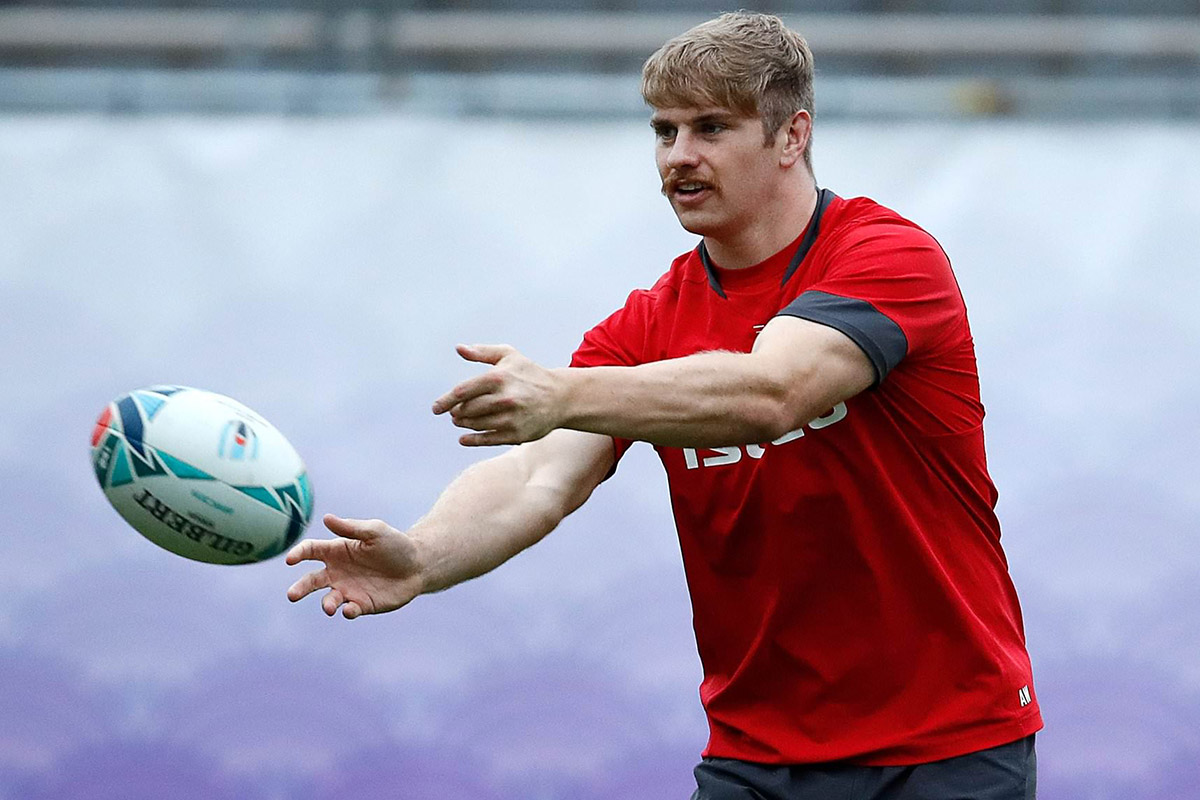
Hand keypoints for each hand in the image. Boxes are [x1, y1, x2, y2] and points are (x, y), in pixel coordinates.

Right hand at [286, 514, 424, 618]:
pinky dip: (347, 612)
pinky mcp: (362, 605)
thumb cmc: (395, 545)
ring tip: (330, 607)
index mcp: (337, 551)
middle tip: (292, 595)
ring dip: (327, 604)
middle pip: (311, 580)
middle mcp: (337, 572)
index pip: (311, 551)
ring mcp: (348, 590)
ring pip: (329, 599)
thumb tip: (326, 518)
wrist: (418, 566)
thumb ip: (351, 527)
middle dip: (300, 588)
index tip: (291, 559)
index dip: (299, 553)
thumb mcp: (375, 531)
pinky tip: (350, 610)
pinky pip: (350, 610)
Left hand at [432, 344, 563, 445]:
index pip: (462, 392)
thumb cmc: (530, 374)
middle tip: (454, 413)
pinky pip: (488, 440)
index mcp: (498, 378)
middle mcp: (504, 399)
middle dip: (457, 412)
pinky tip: (464, 438)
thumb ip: (482, 352)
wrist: (560, 397)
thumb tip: (459, 348)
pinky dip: (472, 440)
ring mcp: (511, 418)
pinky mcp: (517, 434)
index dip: (445, 401)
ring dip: (464, 424)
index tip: (436, 408)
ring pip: (476, 424)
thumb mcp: (509, 356)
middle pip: (467, 410)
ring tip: (460, 421)